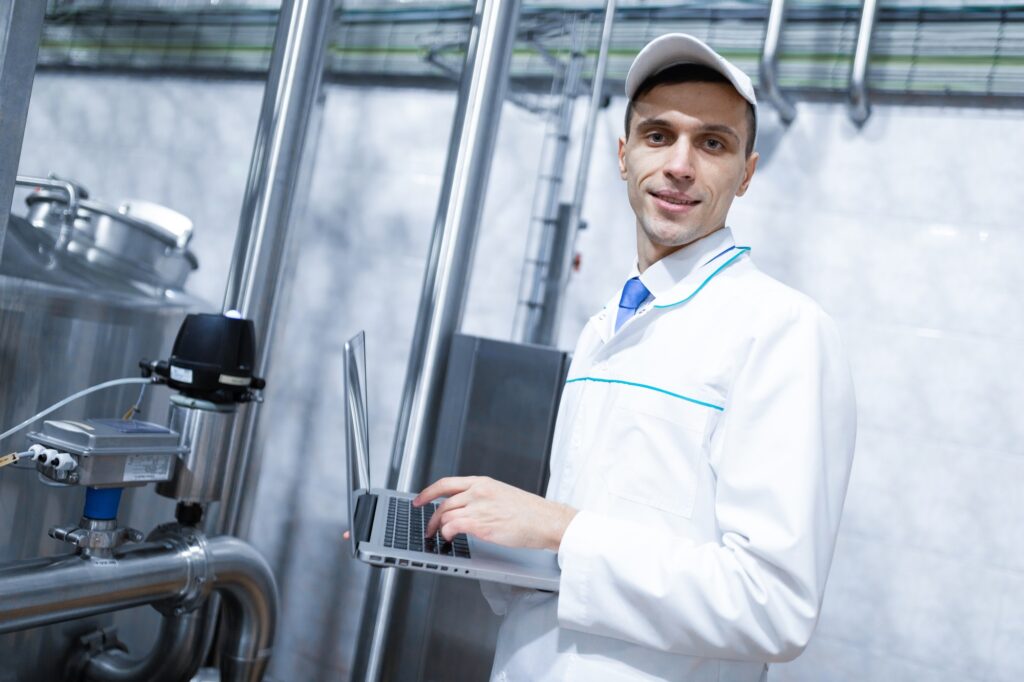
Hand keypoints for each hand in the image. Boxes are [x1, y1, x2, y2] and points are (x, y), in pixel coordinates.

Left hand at [414, 476, 576, 551]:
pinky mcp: (480, 523)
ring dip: (437, 528)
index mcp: (482, 483)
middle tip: (427, 527)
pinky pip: (452, 527)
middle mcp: (478, 492)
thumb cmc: (530, 512)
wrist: (545, 520)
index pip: (446, 483)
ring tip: (437, 537)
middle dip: (430, 517)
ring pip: (444, 515)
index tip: (419, 500)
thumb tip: (466, 509)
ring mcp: (478, 507)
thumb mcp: (502, 495)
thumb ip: (483, 498)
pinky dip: (446, 534)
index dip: (427, 492)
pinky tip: (449, 539)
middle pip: (442, 502)